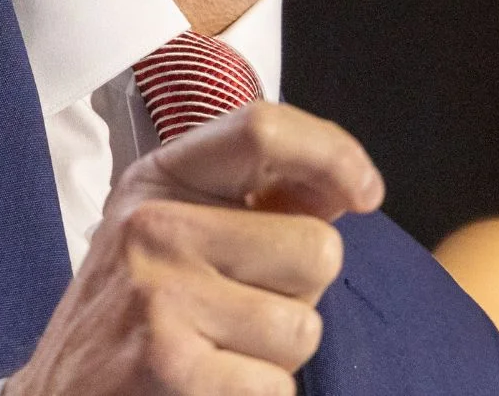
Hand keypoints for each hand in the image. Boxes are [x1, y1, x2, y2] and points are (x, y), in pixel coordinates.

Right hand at [4, 102, 385, 395]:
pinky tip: (206, 389)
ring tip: (218, 352)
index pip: (264, 128)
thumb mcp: (175, 234)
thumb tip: (347, 186)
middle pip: (315, 247)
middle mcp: (152, 226)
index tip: (364, 194)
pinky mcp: (170, 365)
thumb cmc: (134, 320)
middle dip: (300, 294)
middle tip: (239, 310)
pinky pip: (277, 387)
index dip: (335, 154)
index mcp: (159, 182)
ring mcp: (159, 295)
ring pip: (303, 327)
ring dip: (276, 356)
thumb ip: (258, 202)